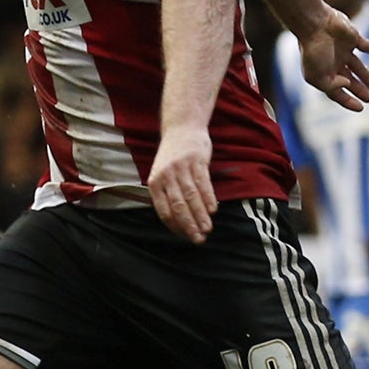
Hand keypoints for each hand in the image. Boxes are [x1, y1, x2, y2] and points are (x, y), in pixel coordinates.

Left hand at [150, 125, 216, 243]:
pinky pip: (203, 183)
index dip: (176, 227)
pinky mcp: (196, 160)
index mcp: (154, 182)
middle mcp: (166, 176)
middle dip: (189, 226)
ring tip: (208, 228)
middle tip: (199, 239)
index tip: (186, 236)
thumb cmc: (172, 156)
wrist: (182, 128)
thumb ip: (167, 194)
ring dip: (201, 215)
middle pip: (178, 206)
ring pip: (192, 197)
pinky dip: (208, 198)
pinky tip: (213, 210)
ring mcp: (181, 168)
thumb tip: (178, 222)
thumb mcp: (162, 174)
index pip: (164, 211)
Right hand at [297, 6, 368, 110]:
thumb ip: (332, 87)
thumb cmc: (313, 51)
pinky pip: (366, 45)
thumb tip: (347, 85)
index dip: (348, 101)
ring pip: (357, 66)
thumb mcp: (317, 77)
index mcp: (324, 74)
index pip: (337, 91)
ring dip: (365, 75)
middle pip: (349, 80)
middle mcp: (333, 63)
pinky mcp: (352, 38)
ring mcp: (343, 50)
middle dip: (359, 89)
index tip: (360, 108)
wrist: (315, 23)